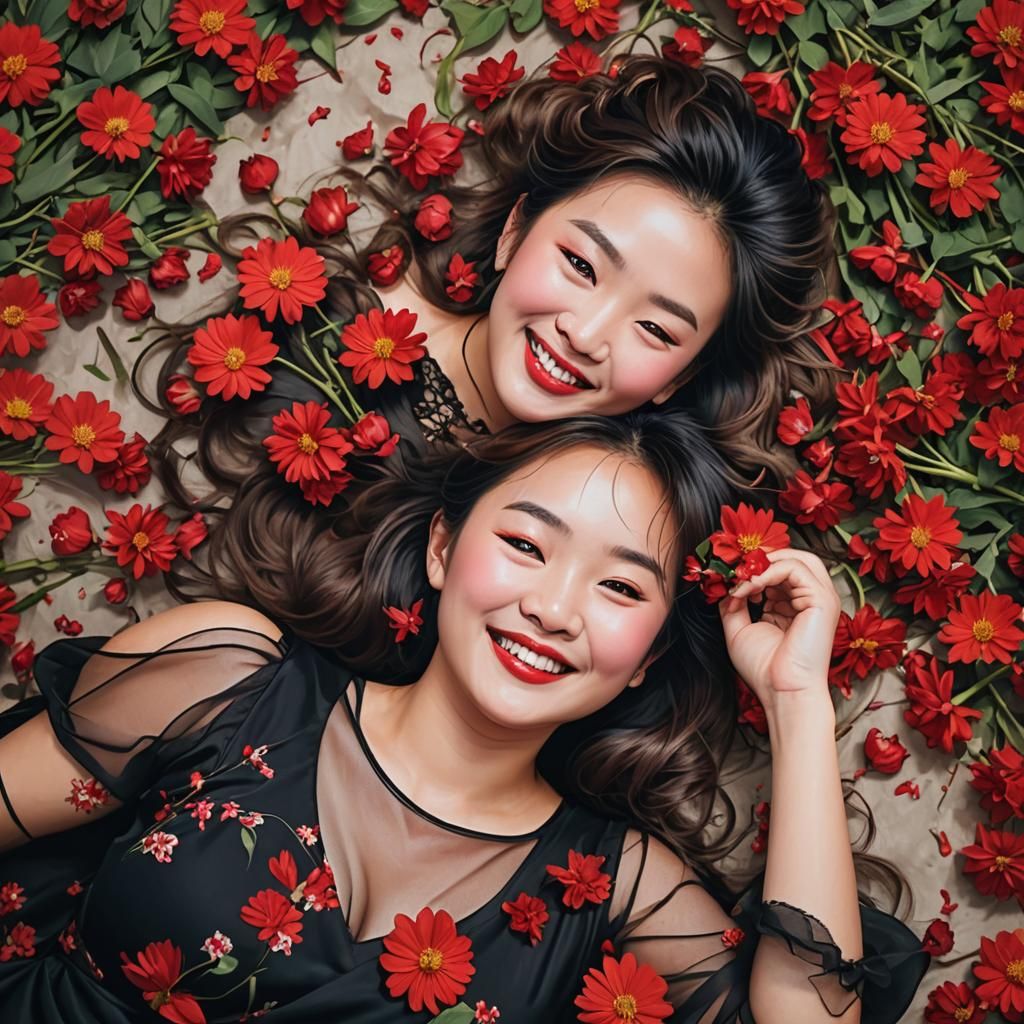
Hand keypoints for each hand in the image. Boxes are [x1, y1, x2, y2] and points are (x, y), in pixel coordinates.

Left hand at [718, 548, 840, 714]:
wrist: (781, 691)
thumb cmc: (765, 668)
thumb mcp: (739, 629)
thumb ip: (733, 603)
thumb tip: (726, 584)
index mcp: (794, 605)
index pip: (778, 569)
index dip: (752, 569)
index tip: (727, 578)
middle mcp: (810, 598)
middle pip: (792, 557)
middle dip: (760, 560)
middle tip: (735, 570)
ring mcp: (820, 597)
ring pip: (796, 557)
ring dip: (762, 564)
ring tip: (741, 578)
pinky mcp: (822, 599)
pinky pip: (794, 568)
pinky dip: (766, 572)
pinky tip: (749, 587)